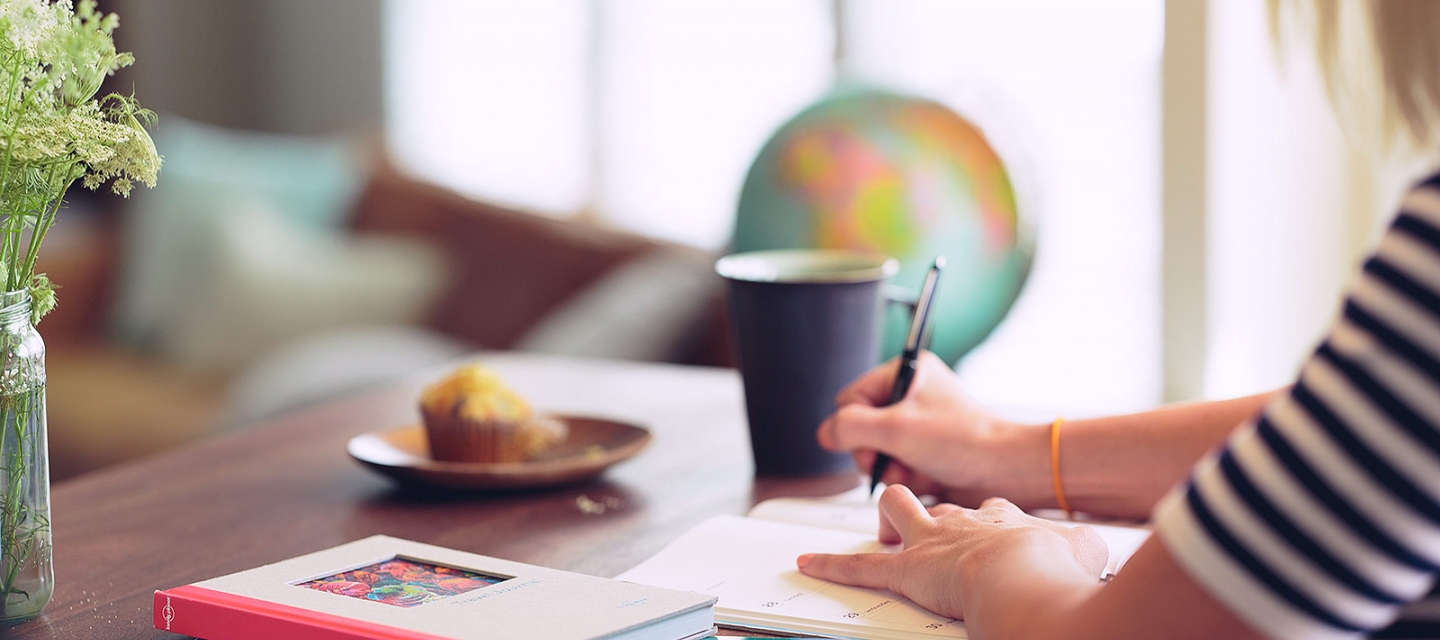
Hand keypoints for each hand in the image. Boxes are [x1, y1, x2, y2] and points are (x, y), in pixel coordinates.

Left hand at [797, 485, 1106, 620]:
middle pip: (937, 503)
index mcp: (1001, 517)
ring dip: (888, 523)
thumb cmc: (1056, 567)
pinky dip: (830, 565)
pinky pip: (859, 567)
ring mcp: (931, 542)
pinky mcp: (906, 571)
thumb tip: (1093, 550)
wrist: (1028, 573)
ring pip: (897, 512)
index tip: (999, 533)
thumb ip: (1082, 547)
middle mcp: (961, 521)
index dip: (989, 522)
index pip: (989, 511)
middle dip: (930, 511)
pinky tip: (807, 562)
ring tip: (886, 536)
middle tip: (935, 532)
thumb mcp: (1084, 549)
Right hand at [817, 352, 1049, 506]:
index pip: (850, 398)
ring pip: (875, 451)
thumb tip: (825, 433)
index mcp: (906, 372)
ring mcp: (917, 424)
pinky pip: (894, 465)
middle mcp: (910, 395)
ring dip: (889, 467)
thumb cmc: (964, 440)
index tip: (875, 441)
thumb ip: (850, 427)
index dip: (855, 425)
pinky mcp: (924, 450)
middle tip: (895, 459)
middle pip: (859, 427)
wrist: (1005, 471)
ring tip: (912, 471)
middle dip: (874, 451)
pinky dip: (903, 476)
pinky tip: (923, 478)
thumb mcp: (896, 429)